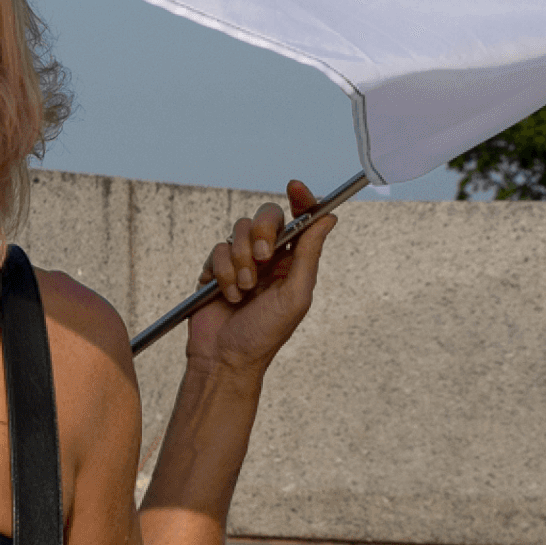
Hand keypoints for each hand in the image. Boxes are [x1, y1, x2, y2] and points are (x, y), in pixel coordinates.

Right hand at [176, 178, 331, 377]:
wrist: (224, 358)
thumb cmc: (265, 334)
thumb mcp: (295, 295)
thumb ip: (308, 255)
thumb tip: (329, 218)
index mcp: (293, 262)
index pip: (300, 219)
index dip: (300, 199)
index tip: (294, 186)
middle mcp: (268, 257)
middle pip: (266, 216)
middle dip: (262, 233)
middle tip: (262, 259)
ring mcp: (240, 261)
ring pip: (239, 231)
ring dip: (240, 261)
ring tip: (243, 290)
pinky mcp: (216, 268)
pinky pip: (217, 249)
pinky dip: (221, 272)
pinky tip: (225, 294)